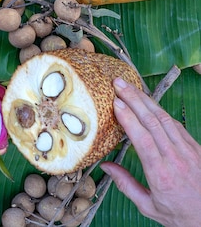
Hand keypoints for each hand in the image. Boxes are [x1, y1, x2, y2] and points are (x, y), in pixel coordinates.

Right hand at [100, 77, 200, 226]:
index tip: (115, 102)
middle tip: (118, 83)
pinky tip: (149, 103)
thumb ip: (126, 185)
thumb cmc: (180, 215)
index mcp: (161, 174)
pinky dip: (160, 110)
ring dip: (145, 100)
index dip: (128, 118)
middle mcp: (175, 159)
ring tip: (129, 86)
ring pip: (164, 119)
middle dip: (133, 99)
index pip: (142, 139)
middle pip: (152, 122)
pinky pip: (176, 124)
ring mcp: (188, 151)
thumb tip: (105, 166)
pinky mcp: (196, 148)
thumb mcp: (149, 207)